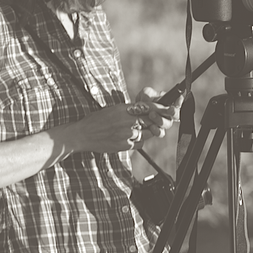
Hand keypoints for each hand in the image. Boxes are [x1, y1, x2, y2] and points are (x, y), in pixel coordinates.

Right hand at [53, 95, 170, 156]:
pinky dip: (136, 142)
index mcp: (125, 109)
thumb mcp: (113, 110)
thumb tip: (144, 111)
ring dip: (142, 134)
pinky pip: (139, 144)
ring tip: (128, 132)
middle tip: (147, 124)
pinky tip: (124, 139)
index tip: (169, 109)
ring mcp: (127, 134)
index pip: (149, 107)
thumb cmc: (96, 121)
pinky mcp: (125, 145)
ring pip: (146, 134)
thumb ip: (129, 110)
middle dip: (152, 123)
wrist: (83, 134)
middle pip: (151, 122)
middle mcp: (128, 120)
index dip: (160, 109)